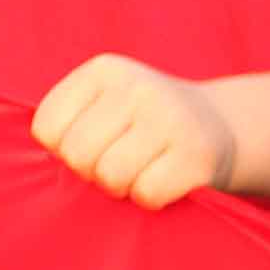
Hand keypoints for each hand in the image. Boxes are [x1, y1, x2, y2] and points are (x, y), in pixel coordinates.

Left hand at [27, 55, 234, 207]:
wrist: (221, 125)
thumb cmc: (143, 123)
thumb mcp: (104, 103)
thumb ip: (70, 123)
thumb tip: (54, 166)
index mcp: (105, 70)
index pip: (47, 128)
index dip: (63, 148)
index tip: (92, 144)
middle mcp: (138, 87)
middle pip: (77, 154)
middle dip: (90, 171)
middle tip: (115, 163)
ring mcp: (171, 119)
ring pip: (109, 176)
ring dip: (121, 187)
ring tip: (139, 172)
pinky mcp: (197, 155)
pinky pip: (147, 194)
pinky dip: (150, 199)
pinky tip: (163, 181)